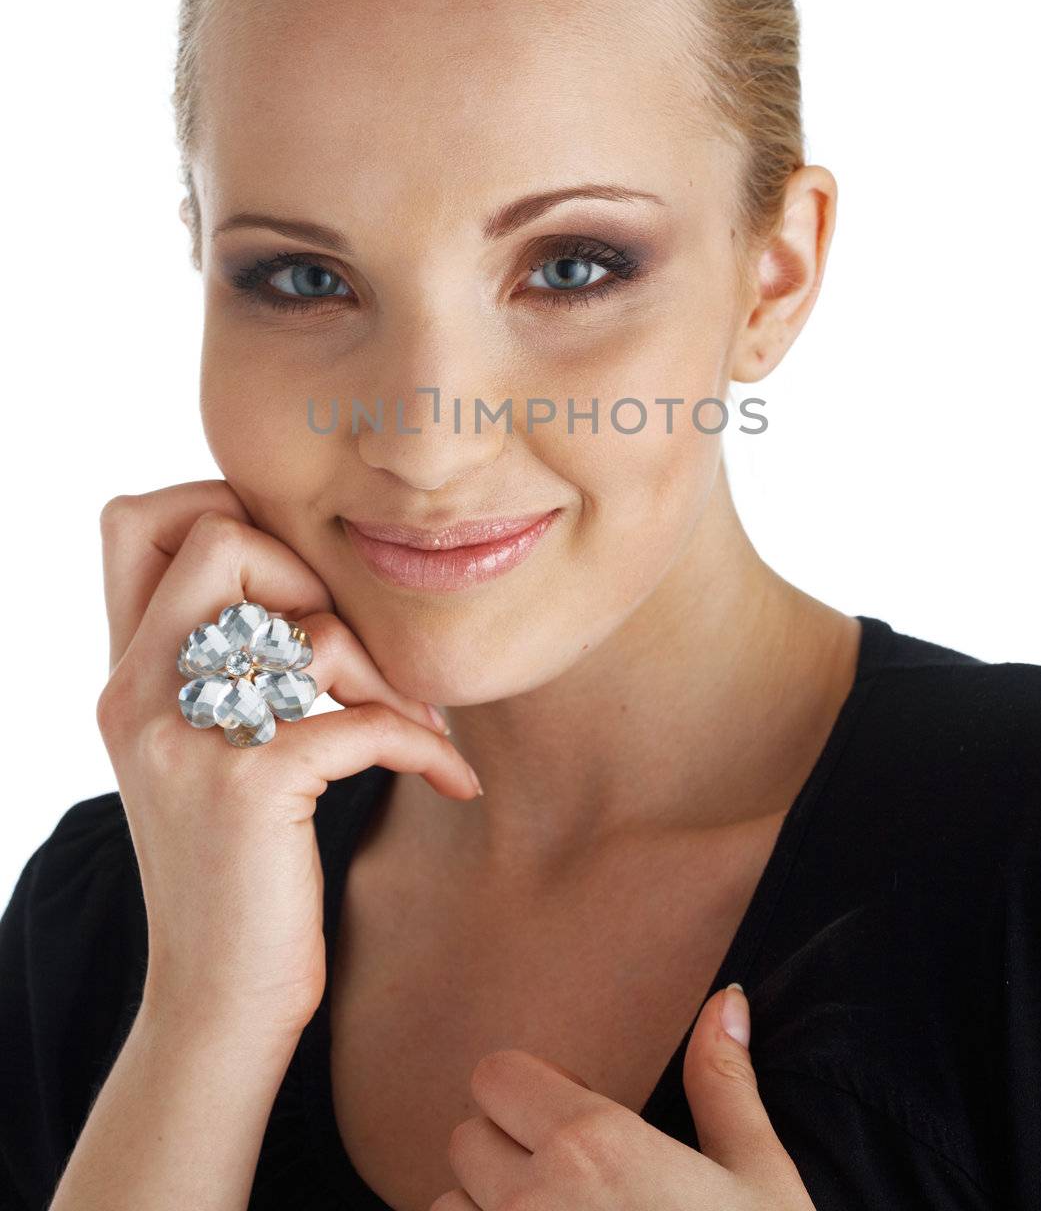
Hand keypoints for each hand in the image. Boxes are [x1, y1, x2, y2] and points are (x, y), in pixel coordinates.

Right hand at [95, 479, 481, 1043]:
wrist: (215, 1001)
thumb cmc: (233, 864)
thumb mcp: (198, 748)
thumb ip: (214, 658)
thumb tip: (297, 568)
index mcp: (126, 674)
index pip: (136, 520)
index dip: (220, 506)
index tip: (292, 574)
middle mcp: (139, 692)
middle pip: (221, 537)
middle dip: (312, 574)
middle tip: (350, 657)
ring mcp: (189, 738)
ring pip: (311, 628)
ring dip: (386, 673)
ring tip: (414, 723)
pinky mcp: (248, 788)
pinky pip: (363, 719)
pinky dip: (422, 743)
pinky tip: (449, 777)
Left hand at [431, 984, 814, 1208]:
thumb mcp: (757, 1181)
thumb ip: (723, 1085)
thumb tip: (725, 998)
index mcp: (594, 1144)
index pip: (495, 1075)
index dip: (531, 1094)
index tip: (577, 1125)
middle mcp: (533, 1199)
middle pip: (466, 1139)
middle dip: (506, 1154)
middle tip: (571, 1191)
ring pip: (444, 1210)